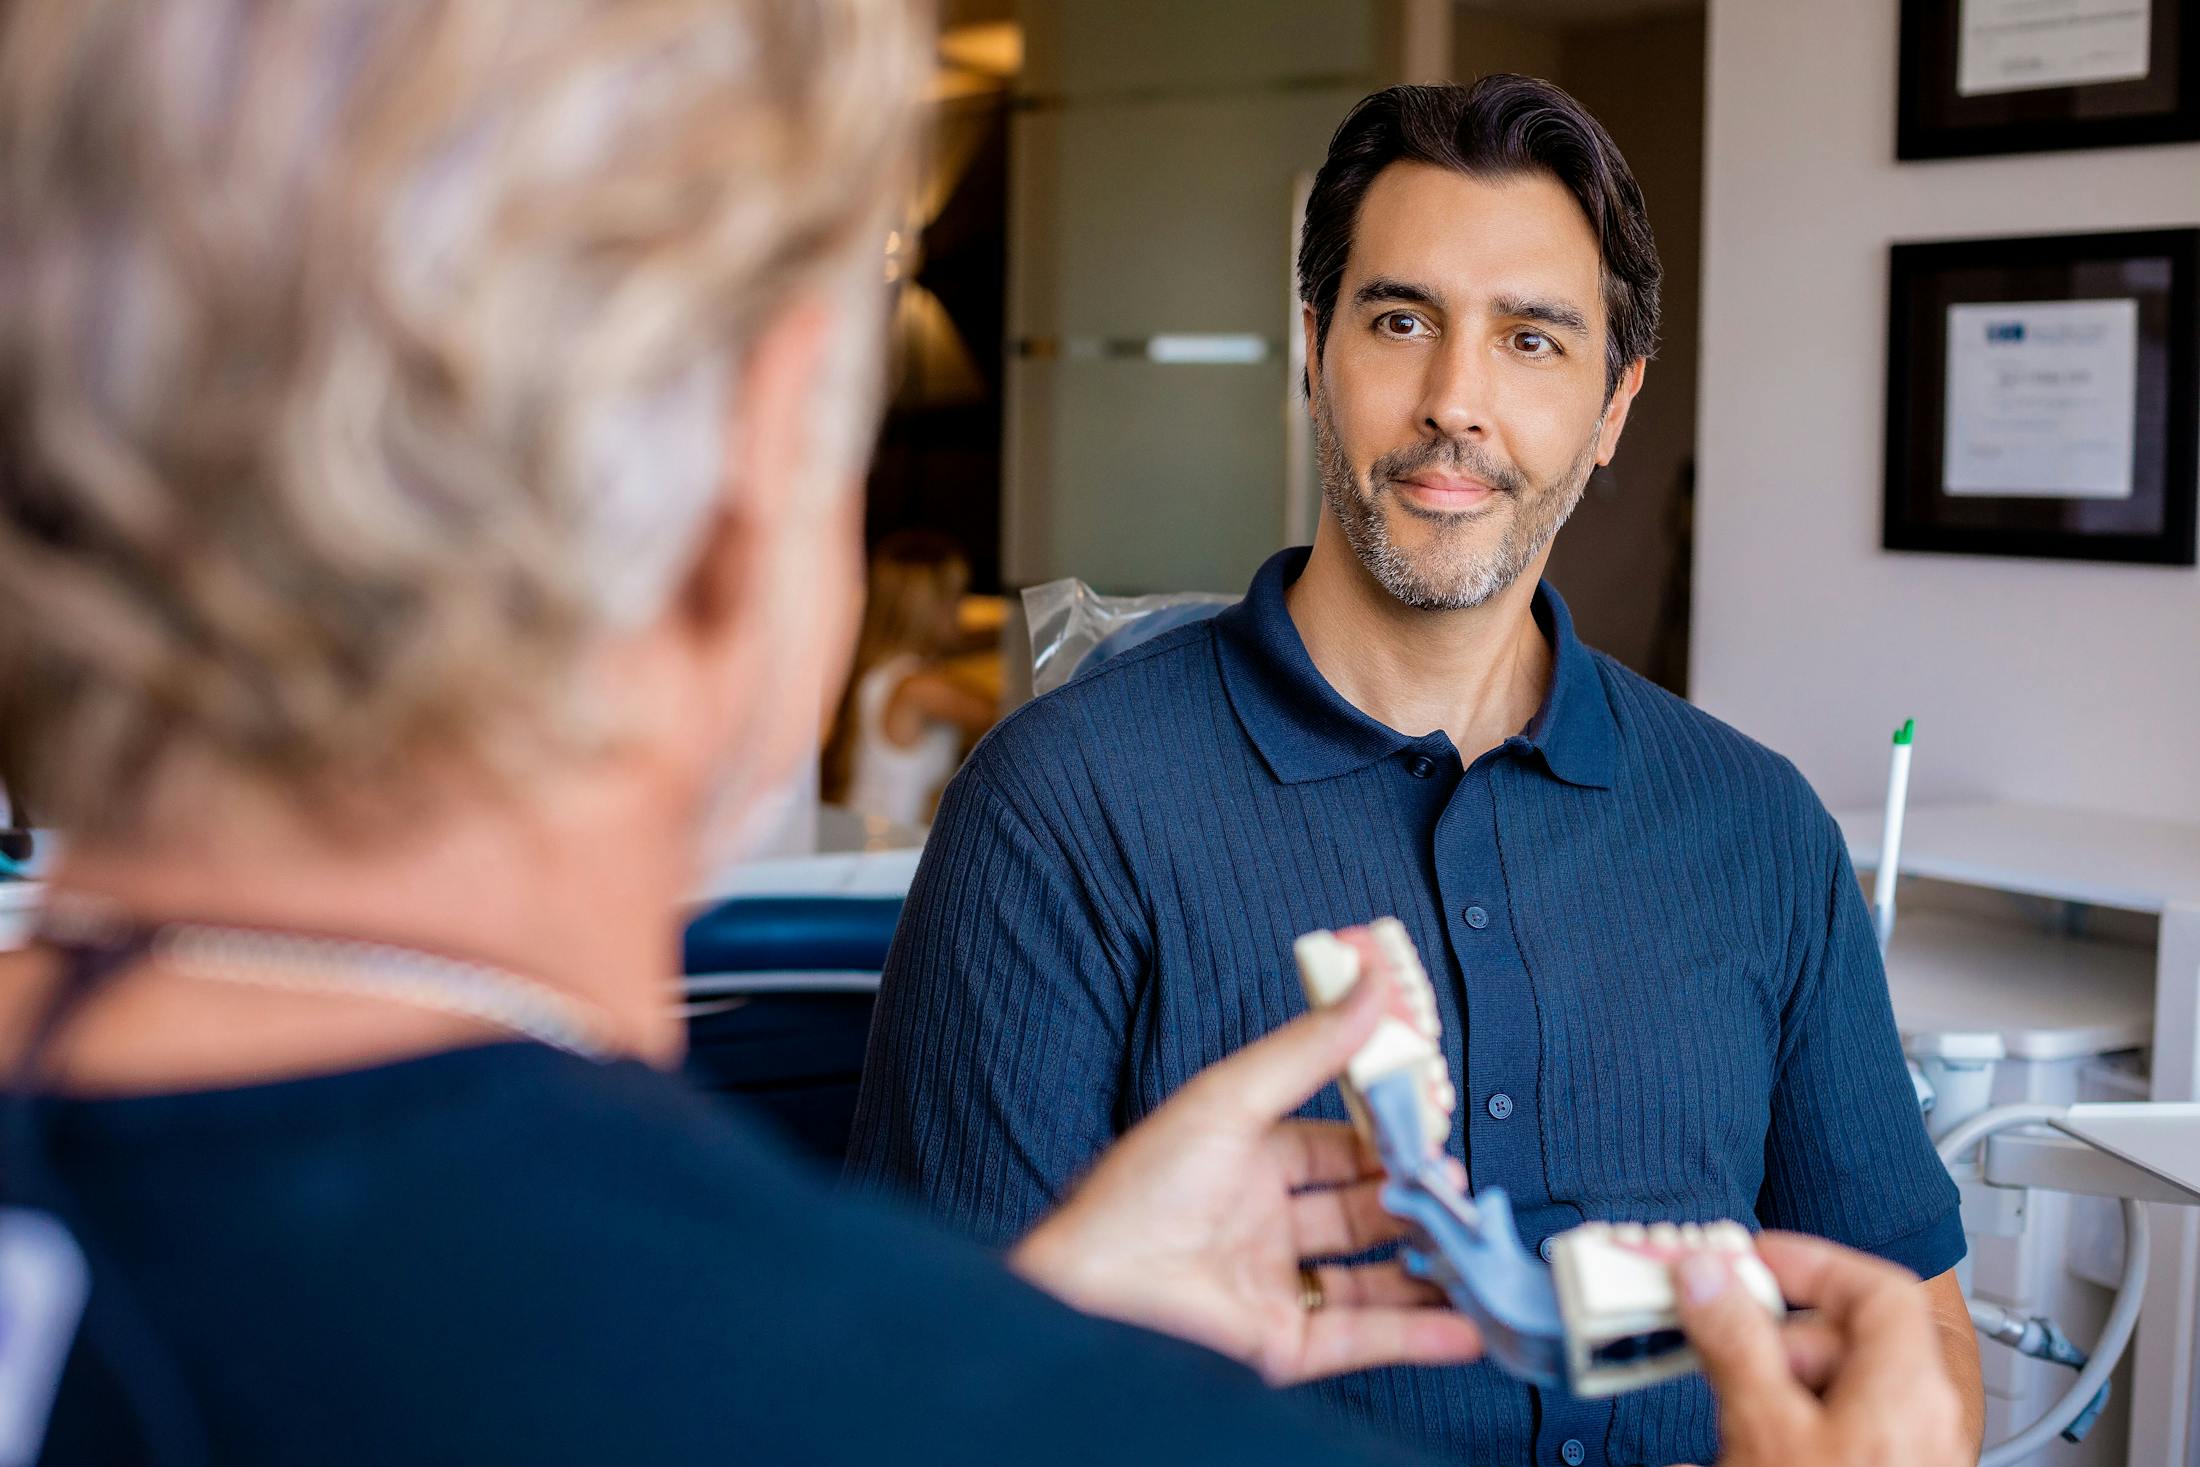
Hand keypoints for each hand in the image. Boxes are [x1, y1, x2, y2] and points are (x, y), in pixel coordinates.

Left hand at [1009, 973, 1481, 1384]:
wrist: (1092, 1299)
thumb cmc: (1136, 1196)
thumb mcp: (1229, 1101)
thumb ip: (1307, 1050)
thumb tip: (1366, 984)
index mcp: (1241, 1160)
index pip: (1334, 1144)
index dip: (1385, 1139)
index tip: (1435, 1129)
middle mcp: (1258, 1222)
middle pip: (1359, 1209)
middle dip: (1414, 1201)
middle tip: (1459, 1190)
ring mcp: (1272, 1286)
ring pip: (1372, 1277)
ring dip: (1428, 1268)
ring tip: (1476, 1255)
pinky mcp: (1281, 1347)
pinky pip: (1364, 1339)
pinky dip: (1419, 1335)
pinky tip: (1465, 1325)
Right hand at [1675, 1232, 1969, 1466]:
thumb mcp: (1765, 1426)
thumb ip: (1736, 1344)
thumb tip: (1708, 1278)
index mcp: (1910, 1389)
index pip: (1878, 1286)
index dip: (1812, 1261)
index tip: (1752, 1259)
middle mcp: (1924, 1418)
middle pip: (1846, 1338)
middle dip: (1776, 1341)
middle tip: (1725, 1354)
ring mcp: (1910, 1452)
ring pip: (1834, 1388)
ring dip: (1770, 1390)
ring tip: (1731, 1421)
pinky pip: (1834, 1430)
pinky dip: (1785, 1427)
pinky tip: (1740, 1451)